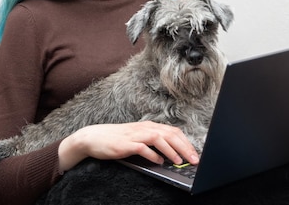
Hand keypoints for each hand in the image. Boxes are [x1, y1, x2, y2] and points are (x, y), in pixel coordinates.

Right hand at [57, 121, 198, 172]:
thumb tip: (170, 154)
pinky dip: (153, 155)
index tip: (195, 154)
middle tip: (194, 159)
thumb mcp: (138, 138)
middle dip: (184, 147)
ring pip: (159, 138)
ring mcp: (135, 135)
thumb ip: (153, 143)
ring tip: (179, 161)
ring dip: (171, 150)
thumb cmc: (117, 139)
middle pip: (170, 134)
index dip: (186, 142)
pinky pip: (143, 148)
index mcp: (149, 126)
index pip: (173, 131)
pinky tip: (159, 162)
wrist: (94, 137)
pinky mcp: (126, 144)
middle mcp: (144, 128)